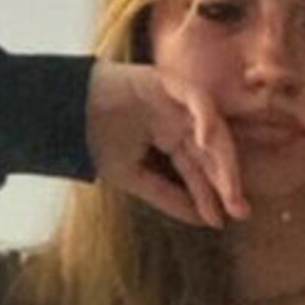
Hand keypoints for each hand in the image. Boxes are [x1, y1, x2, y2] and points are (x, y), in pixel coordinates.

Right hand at [85, 61, 248, 228]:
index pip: (198, 169)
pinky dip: (206, 118)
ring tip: (230, 187)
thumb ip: (168, 197)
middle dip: (227, 181)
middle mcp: (179, 120)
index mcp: (172, 139)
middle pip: (212, 152)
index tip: (220, 222)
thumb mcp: (134, 177)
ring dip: (223, 158)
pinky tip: (206, 142)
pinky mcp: (168, 82)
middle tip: (240, 210)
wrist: (64, 116)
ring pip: (212, 128)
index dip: (210, 195)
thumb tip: (203, 221)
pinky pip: (197, 100)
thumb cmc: (94, 141)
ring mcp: (176, 101)